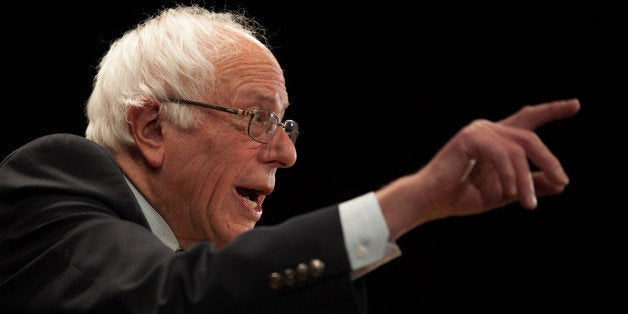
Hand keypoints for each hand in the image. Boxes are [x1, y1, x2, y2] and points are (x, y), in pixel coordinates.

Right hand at [377, 98, 579, 239]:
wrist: (432, 201)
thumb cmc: (462, 196)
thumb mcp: (505, 192)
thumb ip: (530, 185)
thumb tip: (560, 184)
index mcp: (495, 139)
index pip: (527, 119)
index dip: (551, 111)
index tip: (575, 105)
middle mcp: (488, 129)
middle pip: (529, 136)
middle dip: (549, 159)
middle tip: (563, 181)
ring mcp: (478, 131)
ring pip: (518, 150)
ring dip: (527, 180)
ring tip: (528, 203)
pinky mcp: (470, 138)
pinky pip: (502, 155)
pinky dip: (509, 176)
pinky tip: (509, 193)